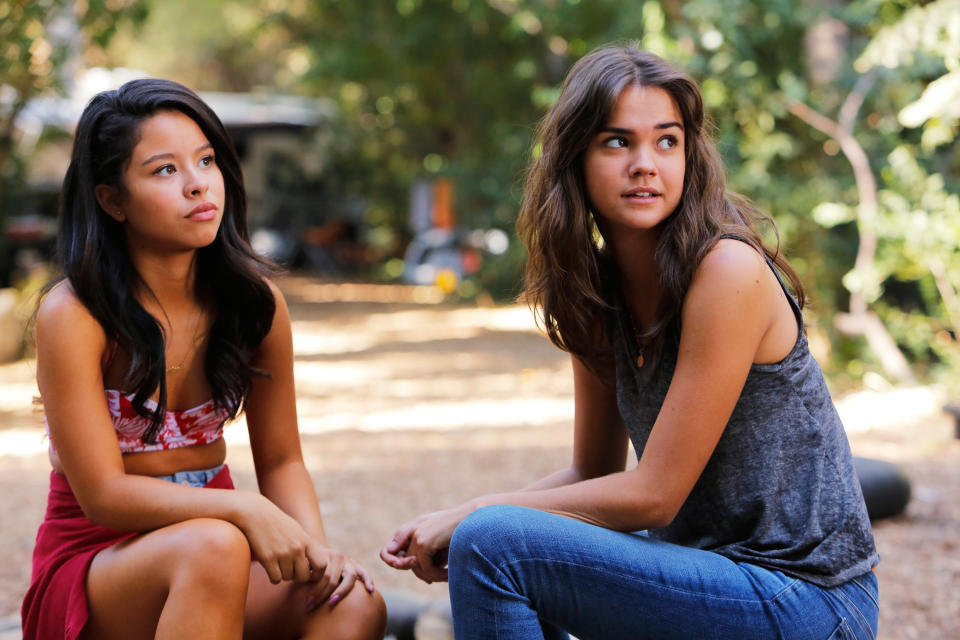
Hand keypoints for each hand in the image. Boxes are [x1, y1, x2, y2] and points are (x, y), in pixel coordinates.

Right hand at [234, 493, 373, 606]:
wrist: (255, 514)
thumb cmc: (277, 523)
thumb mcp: (297, 531)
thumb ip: (306, 546)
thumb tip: (317, 565)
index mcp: (307, 541)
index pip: (322, 565)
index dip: (316, 574)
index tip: (308, 573)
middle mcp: (297, 548)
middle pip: (303, 577)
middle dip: (297, 577)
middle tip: (290, 570)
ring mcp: (283, 553)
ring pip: (287, 578)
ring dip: (283, 575)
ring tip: (277, 562)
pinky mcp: (268, 558)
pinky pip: (275, 579)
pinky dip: (273, 577)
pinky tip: (270, 567)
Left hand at [380, 506, 471, 583]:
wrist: (475, 517)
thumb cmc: (464, 531)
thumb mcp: (444, 545)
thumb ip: (433, 558)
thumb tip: (427, 579)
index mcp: (418, 528)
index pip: (405, 552)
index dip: (414, 567)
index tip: (430, 578)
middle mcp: (414, 530)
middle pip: (410, 563)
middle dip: (426, 575)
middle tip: (443, 578)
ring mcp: (417, 536)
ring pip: (418, 568)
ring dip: (434, 577)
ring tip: (449, 577)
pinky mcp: (423, 542)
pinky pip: (426, 568)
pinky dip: (438, 575)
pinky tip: (450, 575)